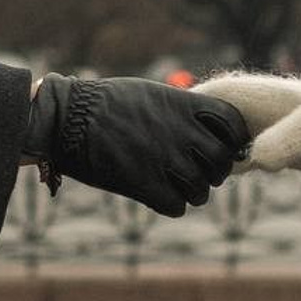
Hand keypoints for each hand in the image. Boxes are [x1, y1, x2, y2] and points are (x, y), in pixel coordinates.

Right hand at [24, 77, 249, 214]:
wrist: (66, 118)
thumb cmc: (103, 103)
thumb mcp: (150, 94)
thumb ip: (181, 109)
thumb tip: (205, 124)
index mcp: (183, 105)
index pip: (234, 125)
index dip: (234, 141)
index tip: (224, 147)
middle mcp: (180, 132)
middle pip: (222, 163)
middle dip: (214, 171)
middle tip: (198, 172)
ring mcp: (164, 159)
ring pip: (201, 190)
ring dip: (192, 192)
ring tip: (177, 186)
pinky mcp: (145, 184)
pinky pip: (177, 206)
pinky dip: (171, 204)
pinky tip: (158, 195)